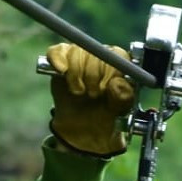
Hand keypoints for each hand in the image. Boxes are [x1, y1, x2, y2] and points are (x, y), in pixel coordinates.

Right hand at [46, 42, 134, 157]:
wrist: (85, 128)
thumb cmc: (107, 114)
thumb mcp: (122, 110)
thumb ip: (124, 97)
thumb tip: (116, 83)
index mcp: (120, 63)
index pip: (116, 54)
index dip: (109, 71)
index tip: (104, 89)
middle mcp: (101, 55)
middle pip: (94, 52)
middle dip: (92, 76)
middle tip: (92, 95)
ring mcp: (80, 56)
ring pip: (76, 52)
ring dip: (75, 74)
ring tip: (79, 92)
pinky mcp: (62, 61)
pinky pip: (58, 51)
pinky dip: (58, 59)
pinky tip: (61, 71)